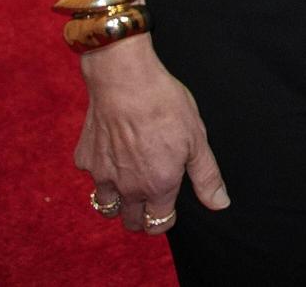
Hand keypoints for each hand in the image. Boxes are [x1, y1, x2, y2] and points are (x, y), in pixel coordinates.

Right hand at [75, 37, 227, 235]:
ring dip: (118, 203)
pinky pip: (92, 177)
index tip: (169, 211)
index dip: (166, 220)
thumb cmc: (165, 106)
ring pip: (106, 207)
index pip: (158, 223)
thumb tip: (220, 204)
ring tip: (130, 186)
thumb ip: (206, 177)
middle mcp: (128, 187)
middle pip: (130, 222)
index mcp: (159, 185)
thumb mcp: (197, 140)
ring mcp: (102, 175)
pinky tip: (113, 153)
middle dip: (141, 217)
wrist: (126, 82)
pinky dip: (102, 172)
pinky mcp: (85, 160)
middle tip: (149, 201)